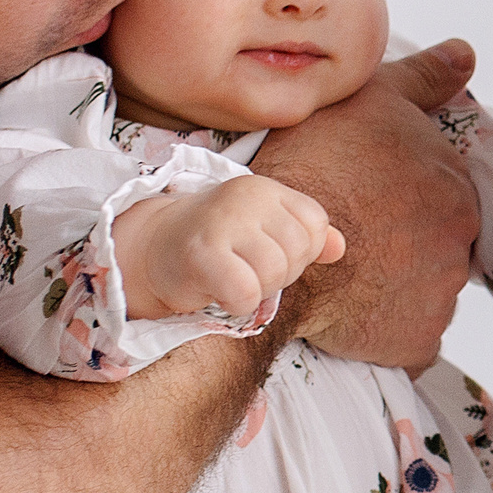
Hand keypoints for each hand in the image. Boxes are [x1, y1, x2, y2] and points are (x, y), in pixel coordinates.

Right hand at [114, 175, 343, 320]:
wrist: (152, 250)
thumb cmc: (217, 245)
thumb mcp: (264, 233)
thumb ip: (306, 238)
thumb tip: (340, 247)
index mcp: (265, 188)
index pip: (315, 225)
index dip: (300, 252)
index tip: (266, 253)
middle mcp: (245, 196)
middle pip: (297, 251)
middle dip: (279, 274)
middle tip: (246, 270)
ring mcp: (221, 221)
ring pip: (274, 273)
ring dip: (257, 291)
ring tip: (232, 279)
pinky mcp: (200, 253)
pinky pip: (245, 293)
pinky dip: (237, 304)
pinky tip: (218, 292)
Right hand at [254, 40, 479, 368]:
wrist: (279, 248)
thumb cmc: (316, 170)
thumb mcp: (370, 101)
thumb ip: (423, 79)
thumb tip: (467, 53)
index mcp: (456, 186)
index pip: (441, 194)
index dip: (399, 194)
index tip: (366, 197)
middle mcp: (462, 242)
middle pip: (439, 242)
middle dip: (406, 240)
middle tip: (357, 235)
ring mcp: (443, 295)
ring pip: (426, 288)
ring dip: (398, 283)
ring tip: (350, 272)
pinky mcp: (418, 340)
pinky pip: (411, 335)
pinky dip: (389, 327)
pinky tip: (355, 309)